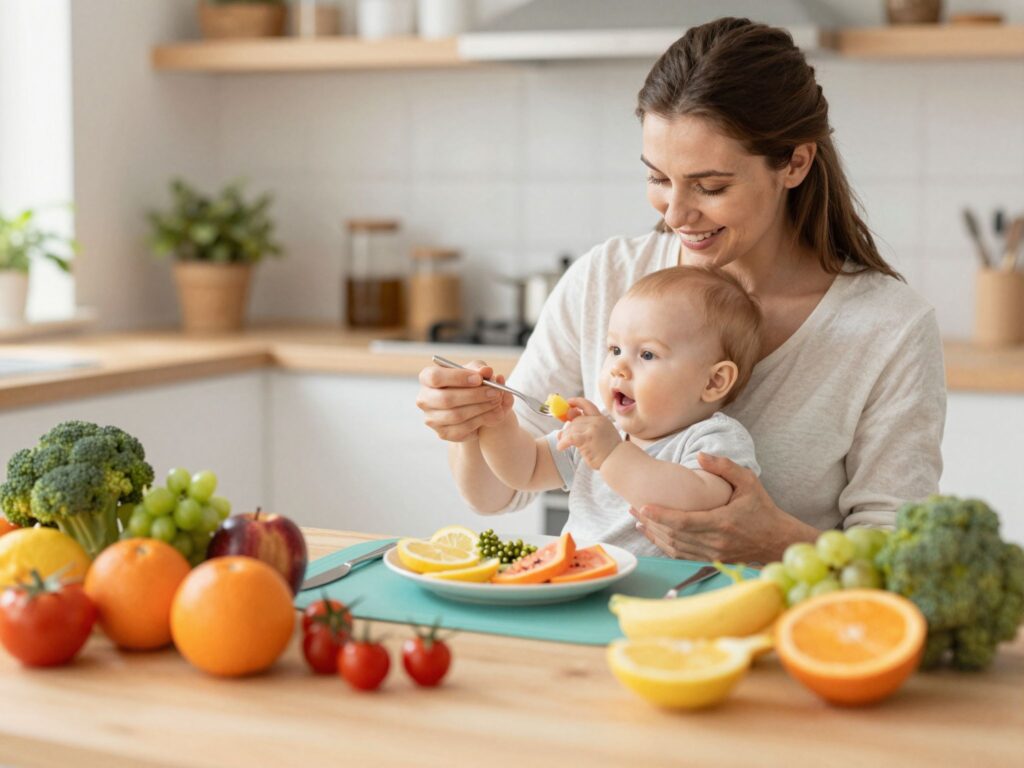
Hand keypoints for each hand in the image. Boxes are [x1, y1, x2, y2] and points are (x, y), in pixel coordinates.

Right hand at [416, 360, 513, 442]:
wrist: (471, 406)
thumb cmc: (470, 383)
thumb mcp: (475, 371)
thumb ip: (480, 369)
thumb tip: (486, 371)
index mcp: (427, 378)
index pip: (435, 377)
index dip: (457, 377)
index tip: (479, 379)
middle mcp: (424, 399)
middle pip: (446, 399)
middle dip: (474, 396)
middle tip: (495, 392)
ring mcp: (432, 419)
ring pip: (456, 416)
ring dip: (481, 409)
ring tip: (498, 401)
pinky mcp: (443, 433)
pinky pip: (463, 429)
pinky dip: (482, 420)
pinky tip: (495, 413)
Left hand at [555, 397, 620, 469]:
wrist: (618, 460)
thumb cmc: (608, 452)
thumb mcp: (601, 434)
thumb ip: (587, 429)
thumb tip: (562, 430)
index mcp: (601, 419)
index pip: (587, 405)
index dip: (576, 402)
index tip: (568, 402)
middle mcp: (597, 421)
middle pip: (575, 420)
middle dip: (567, 429)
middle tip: (563, 438)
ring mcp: (593, 429)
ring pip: (571, 429)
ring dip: (564, 437)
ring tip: (563, 445)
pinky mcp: (587, 438)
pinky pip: (570, 438)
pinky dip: (563, 442)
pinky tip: (560, 447)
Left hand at [630, 452, 818, 562]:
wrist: (777, 541)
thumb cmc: (763, 509)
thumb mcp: (749, 482)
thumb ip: (724, 467)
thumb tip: (699, 456)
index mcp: (722, 522)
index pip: (684, 521)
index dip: (661, 515)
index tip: (643, 506)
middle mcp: (714, 542)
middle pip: (674, 535)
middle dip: (651, 522)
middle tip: (632, 507)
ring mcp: (712, 554)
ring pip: (675, 547)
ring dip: (654, 534)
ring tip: (637, 520)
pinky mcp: (712, 560)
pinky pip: (682, 555)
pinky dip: (665, 545)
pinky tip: (654, 535)